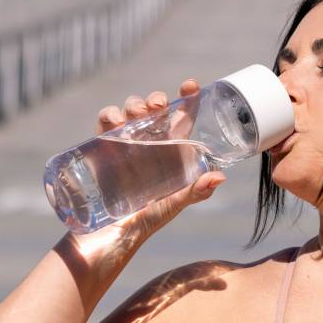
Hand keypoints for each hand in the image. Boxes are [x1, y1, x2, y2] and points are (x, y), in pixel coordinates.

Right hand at [82, 78, 226, 244]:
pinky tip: (114, 123)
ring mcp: (125, 143)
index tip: (192, 85)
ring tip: (136, 115)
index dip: (187, 98)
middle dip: (155, 99)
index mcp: (170, 152)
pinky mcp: (102, 147)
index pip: (181, 118)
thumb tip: (220, 176)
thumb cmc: (144, 222)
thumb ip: (194, 192)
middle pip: (154, 109)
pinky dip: (109, 116)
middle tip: (157, 105)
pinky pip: (105, 123)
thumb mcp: (172, 205)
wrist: (107, 237)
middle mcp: (149, 143)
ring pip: (130, 111)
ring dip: (134, 104)